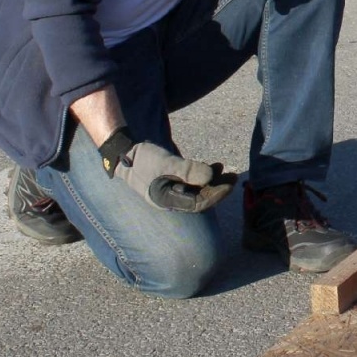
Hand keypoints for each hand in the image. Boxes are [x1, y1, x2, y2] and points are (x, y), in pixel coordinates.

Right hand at [114, 140, 235, 212]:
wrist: (122, 152)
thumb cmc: (142, 159)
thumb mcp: (166, 163)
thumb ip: (188, 170)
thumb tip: (210, 176)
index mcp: (168, 201)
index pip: (199, 203)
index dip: (216, 194)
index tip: (230, 183)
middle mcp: (170, 199)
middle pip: (200, 198)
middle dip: (218, 188)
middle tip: (234, 176)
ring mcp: (170, 190)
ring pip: (197, 189)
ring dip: (212, 180)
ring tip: (224, 168)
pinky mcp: (170, 180)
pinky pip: (191, 182)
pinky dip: (202, 174)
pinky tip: (213, 166)